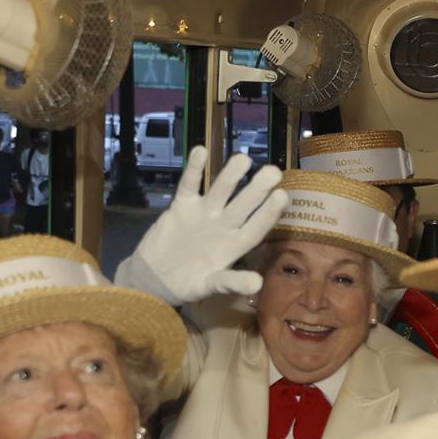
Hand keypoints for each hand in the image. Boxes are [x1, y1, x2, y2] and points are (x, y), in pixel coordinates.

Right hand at [113, 147, 287, 305]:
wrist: (155, 277)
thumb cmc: (187, 284)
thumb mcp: (209, 287)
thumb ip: (231, 283)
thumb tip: (257, 285)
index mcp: (235, 246)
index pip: (256, 227)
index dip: (268, 213)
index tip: (282, 196)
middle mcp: (224, 226)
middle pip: (243, 205)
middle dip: (257, 189)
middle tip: (273, 171)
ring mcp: (204, 214)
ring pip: (220, 191)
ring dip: (230, 175)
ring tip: (242, 159)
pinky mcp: (182, 207)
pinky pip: (189, 185)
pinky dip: (194, 170)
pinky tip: (201, 151)